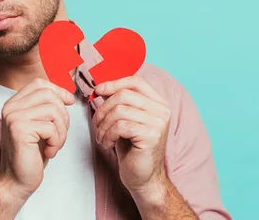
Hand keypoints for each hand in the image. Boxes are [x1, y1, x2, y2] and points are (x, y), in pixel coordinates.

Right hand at [0, 78, 74, 201]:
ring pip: (53, 111)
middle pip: (48, 95)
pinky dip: (56, 142)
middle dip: (63, 115)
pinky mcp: (20, 130)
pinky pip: (51, 127)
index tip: (69, 102)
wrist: (16, 181)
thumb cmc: (30, 155)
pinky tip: (48, 152)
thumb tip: (67, 96)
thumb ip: (45, 108)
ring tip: (54, 145)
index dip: (58, 90)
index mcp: (14, 103)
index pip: (39, 84)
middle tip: (60, 134)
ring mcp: (14, 117)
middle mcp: (11, 107)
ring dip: (61, 131)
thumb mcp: (39, 126)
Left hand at [92, 75, 170, 192]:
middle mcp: (162, 110)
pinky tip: (107, 144)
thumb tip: (99, 88)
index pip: (135, 82)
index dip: (113, 83)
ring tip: (101, 136)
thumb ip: (118, 103)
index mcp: (158, 103)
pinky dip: (107, 135)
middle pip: (124, 95)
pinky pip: (120, 126)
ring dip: (103, 124)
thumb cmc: (132, 149)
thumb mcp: (125, 120)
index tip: (97, 90)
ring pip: (119, 111)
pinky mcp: (152, 136)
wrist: (143, 177)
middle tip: (96, 123)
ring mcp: (158, 123)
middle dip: (103, 108)